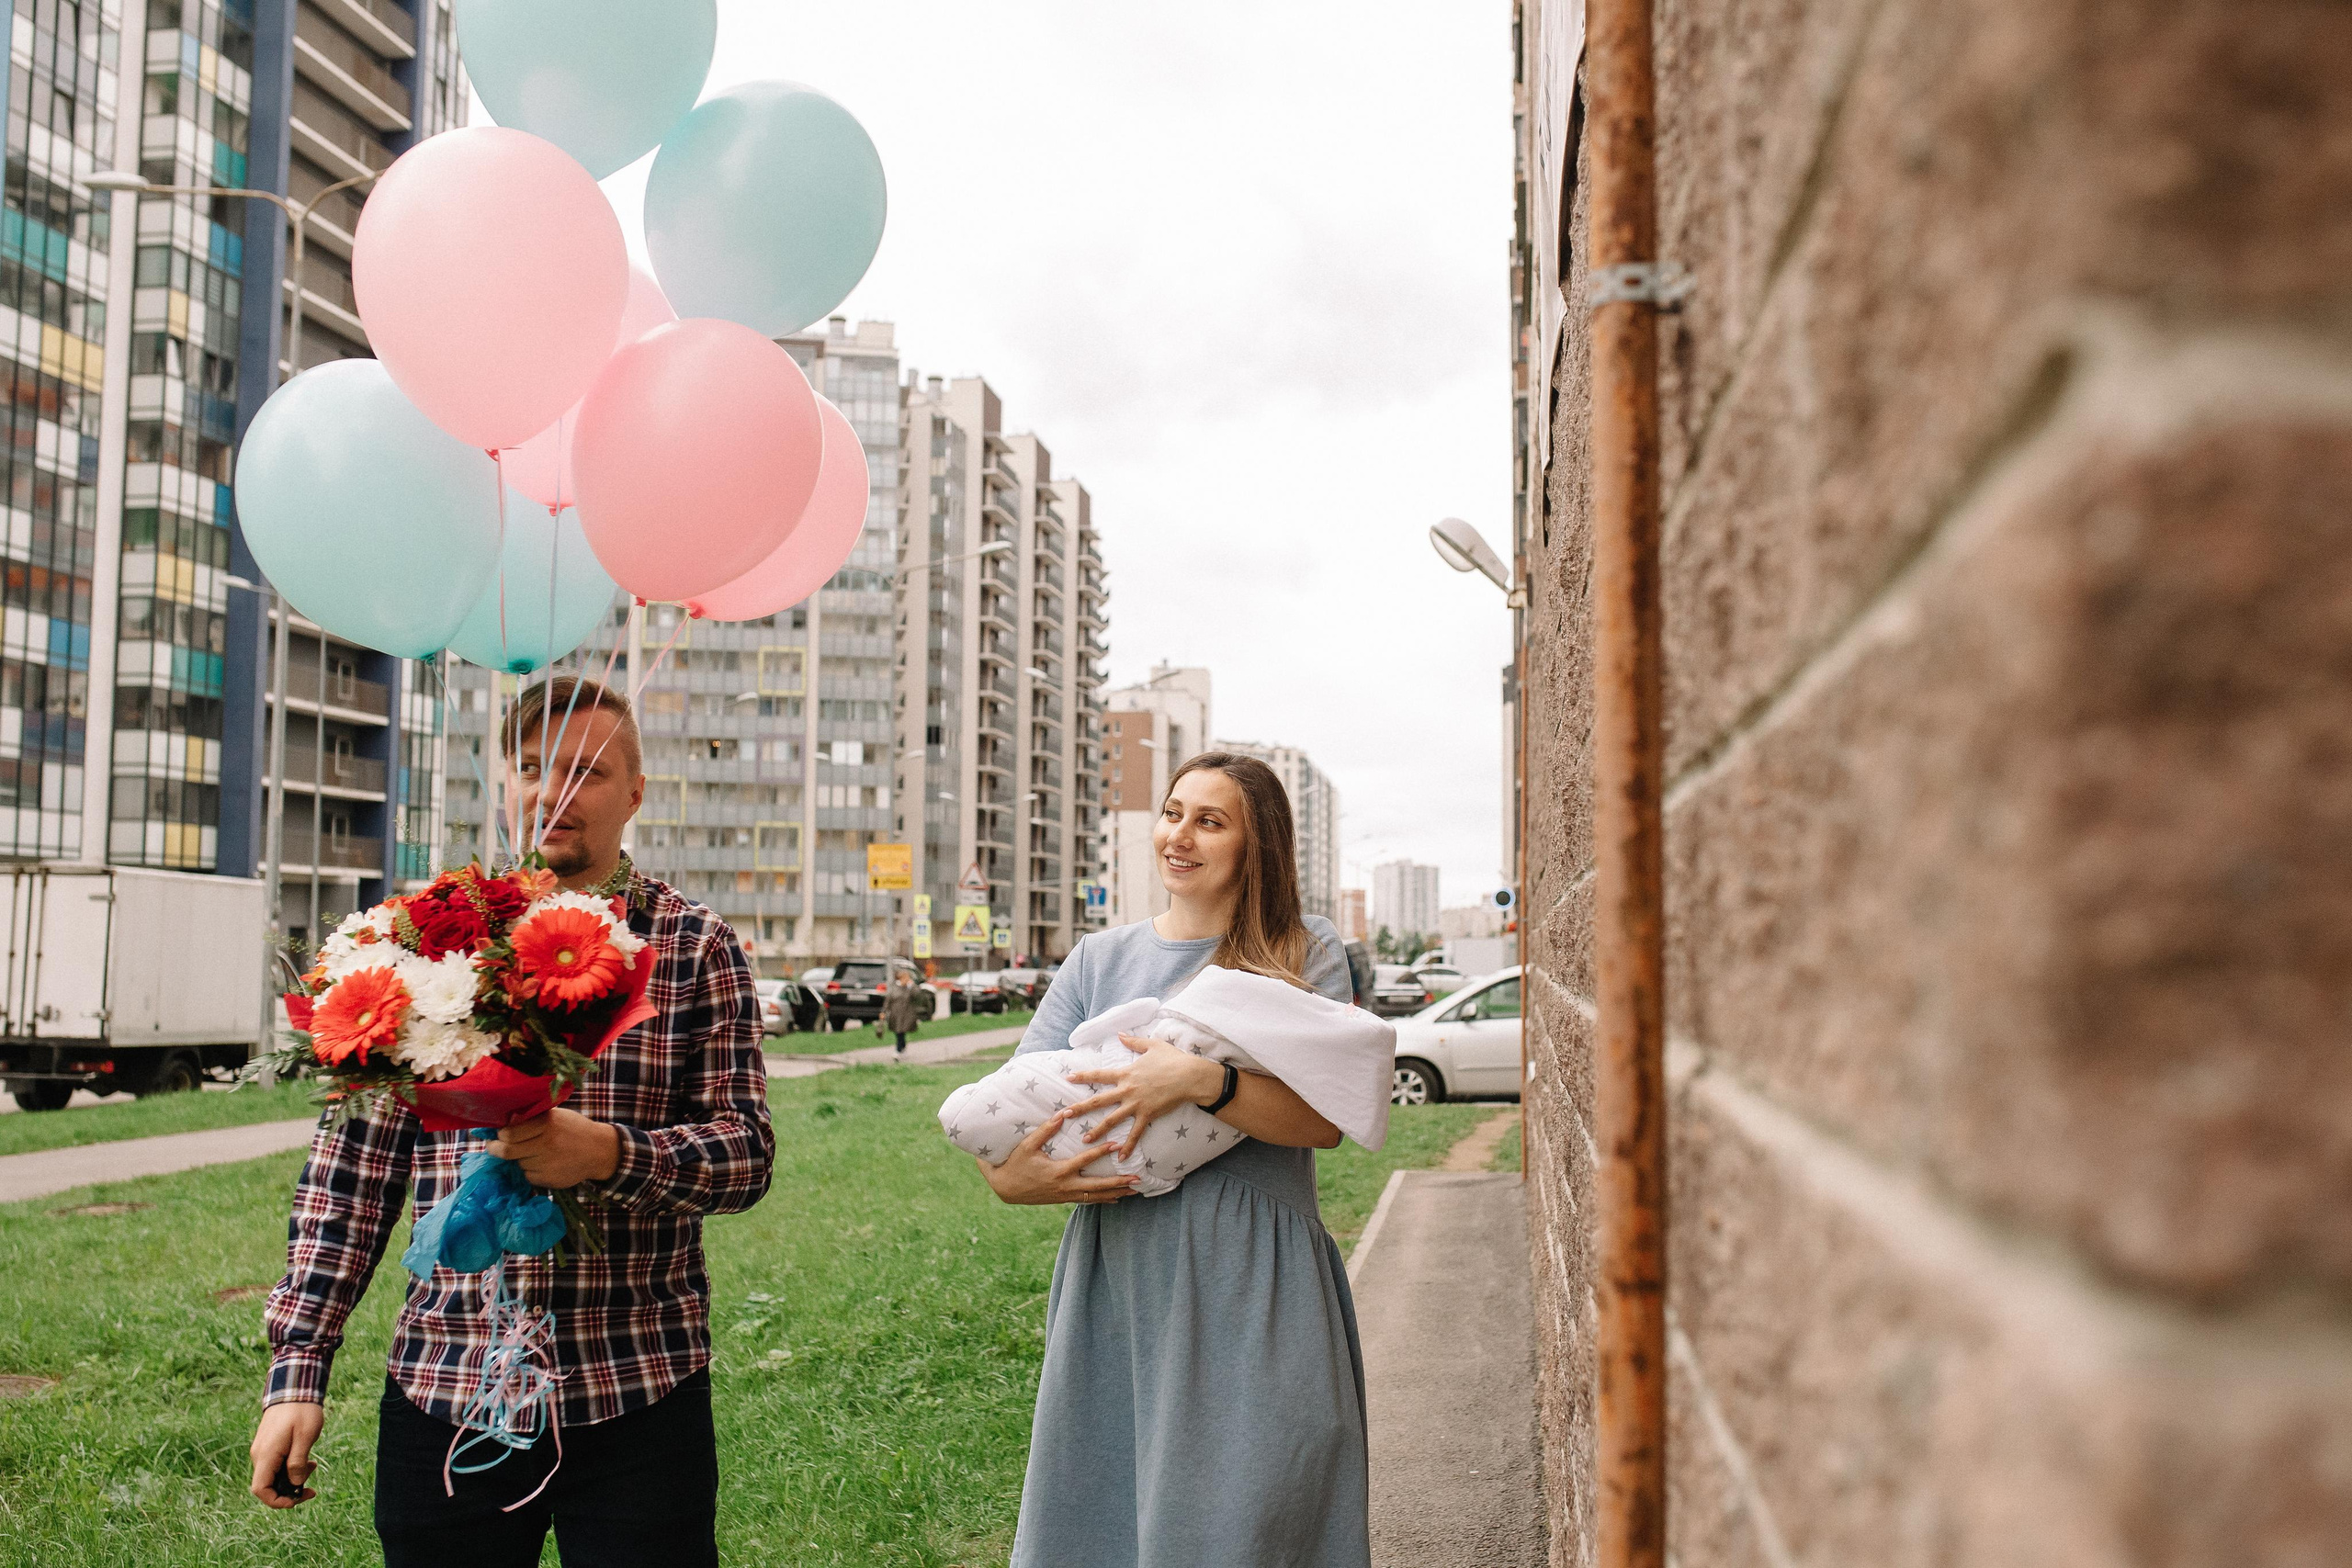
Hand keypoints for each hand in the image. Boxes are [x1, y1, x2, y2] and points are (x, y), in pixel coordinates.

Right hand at [250, 1401, 322, 1507]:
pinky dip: (290, 1467)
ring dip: (292, 1478)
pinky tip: (307, 1460)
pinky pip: (277, 1464)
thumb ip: (297, 1462)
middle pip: (268, 1485)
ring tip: (313, 1466)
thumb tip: (294, 1484)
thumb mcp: (305, 1437)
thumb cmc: (301, 1411)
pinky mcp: (269, 1445)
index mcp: (266, 1455)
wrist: (294, 1388)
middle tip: (311, 1488)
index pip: (260, 1489)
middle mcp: (259, 1455)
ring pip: (274, 1475)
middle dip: (289, 1491)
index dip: (275, 1501)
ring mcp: (263, 1450)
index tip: (296, 1500)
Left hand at [489, 1108, 620, 1187]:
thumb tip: (503, 1123)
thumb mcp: (557, 1116)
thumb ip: (533, 1119)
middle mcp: (546, 1144)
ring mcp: (547, 1163)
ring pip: (518, 1163)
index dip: (499, 1135)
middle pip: (507, 1151)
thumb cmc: (574, 1129)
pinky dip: (532, 1170)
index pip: (508, 1133)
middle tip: (494, 1147)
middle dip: (496, 1149)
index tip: (498, 1134)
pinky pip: (529, 1175)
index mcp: (546, 1124)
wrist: (599, 1151)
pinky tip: (545, 1164)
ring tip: (535, 1153)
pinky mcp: (549, 1179)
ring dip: (520, 1159)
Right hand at [979, 1110, 1140, 1205]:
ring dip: (1115, 1193)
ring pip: (1095, 1197)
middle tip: (1137, 1179)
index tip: (1117, 1144)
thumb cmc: (1015, 1164)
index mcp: (1058, 1171)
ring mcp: (1065, 1195)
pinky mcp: (1063, 1200)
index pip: (1084, 1160)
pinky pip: (1087, 1201)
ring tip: (1134, 1191)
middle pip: (1097, 1186)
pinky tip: (1116, 1199)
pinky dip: (1103, 1200)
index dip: (1101, 1152)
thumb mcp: (1027, 1146)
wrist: (1005, 1188)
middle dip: (1118, 1183)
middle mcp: (1065, 1186)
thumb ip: (1045, 1130)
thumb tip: (1062, 1113)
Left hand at [1065, 1036, 1224, 1157]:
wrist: (1189, 1076)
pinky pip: (1135, 1133)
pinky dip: (1128, 1146)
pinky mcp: (1147, 1115)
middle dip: (1080, 1108)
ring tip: (1084, 1141)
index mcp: (1126, 1073)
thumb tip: (1120, 1034)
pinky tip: (1121, 1157)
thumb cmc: (1172, 1059)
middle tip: (1064, 1114)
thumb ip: (1133, 1041)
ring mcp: (1136, 1104)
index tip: (1068, 1077)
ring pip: (1112, 1120)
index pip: (1099, 1075)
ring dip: (1097, 1131)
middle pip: (1098, 1100)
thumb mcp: (1152, 1045)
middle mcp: (1127, 1090)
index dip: (1083, 1076)